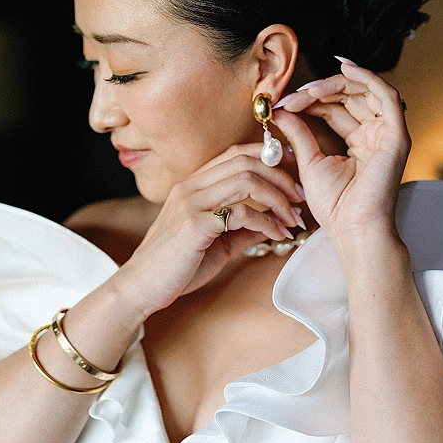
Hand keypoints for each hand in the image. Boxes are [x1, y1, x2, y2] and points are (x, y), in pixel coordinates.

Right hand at [118, 144, 304, 318]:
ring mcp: (191, 204)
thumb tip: (272, 224)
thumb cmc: (176, 267)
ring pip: (246, 180)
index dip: (268, 157)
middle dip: (281, 176)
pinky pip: (241, 213)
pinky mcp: (194, 226)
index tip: (293, 172)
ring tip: (293, 218)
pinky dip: (267, 223)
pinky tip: (278, 235)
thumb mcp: (215, 244)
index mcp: (193, 185)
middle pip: (245, 161)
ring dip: (278, 198)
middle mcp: (191, 187)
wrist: (141, 288)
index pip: (235, 154)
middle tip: (300, 197)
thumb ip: (241, 230)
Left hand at [271, 62, 410, 246]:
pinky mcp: (397, 135)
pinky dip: (367, 77)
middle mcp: (375, 134)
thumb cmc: (334, 206)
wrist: (353, 230)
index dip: (310, 100)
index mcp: (358, 142)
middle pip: (350, 96)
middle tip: (293, 97)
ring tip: (309, 91)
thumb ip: (299, 134)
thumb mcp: (309, 162)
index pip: (335, 108)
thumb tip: (281, 111)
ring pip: (366, 90)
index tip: (284, 103)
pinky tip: (344, 68)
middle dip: (319, 91)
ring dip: (336, 84)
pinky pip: (386, 95)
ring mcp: (388, 134)